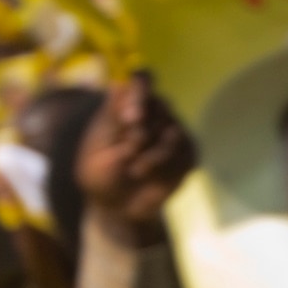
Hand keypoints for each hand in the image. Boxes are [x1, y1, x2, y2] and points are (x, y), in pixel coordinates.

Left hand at [73, 80, 197, 248]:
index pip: (143, 79)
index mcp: (130, 103)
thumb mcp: (98, 145)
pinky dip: (164, 167)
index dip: (140, 92)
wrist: (117, 207)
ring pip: (172, 131)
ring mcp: (175, 132)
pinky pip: (183, 154)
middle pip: (160, 104)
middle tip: (128, 149)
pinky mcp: (189, 154)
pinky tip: (150, 176)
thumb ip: (111, 117)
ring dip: (151, 154)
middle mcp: (156, 112)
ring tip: (134, 170)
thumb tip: (118, 83)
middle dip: (141, 131)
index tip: (131, 117)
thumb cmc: (100, 171)